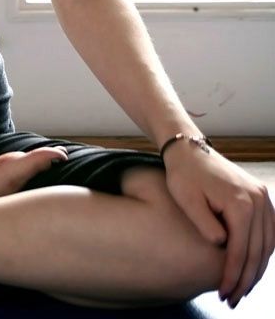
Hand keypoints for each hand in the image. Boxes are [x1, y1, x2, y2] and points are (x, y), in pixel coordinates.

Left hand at [163, 144, 274, 308]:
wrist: (189, 149)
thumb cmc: (183, 174)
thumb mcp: (187, 200)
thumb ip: (206, 225)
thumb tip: (223, 246)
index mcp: (241, 202)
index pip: (240, 249)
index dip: (232, 275)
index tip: (223, 293)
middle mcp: (258, 199)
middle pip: (257, 250)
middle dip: (246, 279)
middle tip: (232, 299)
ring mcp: (263, 197)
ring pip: (267, 244)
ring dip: (256, 269)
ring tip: (241, 289)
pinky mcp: (261, 196)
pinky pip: (268, 232)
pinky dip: (261, 252)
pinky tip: (251, 267)